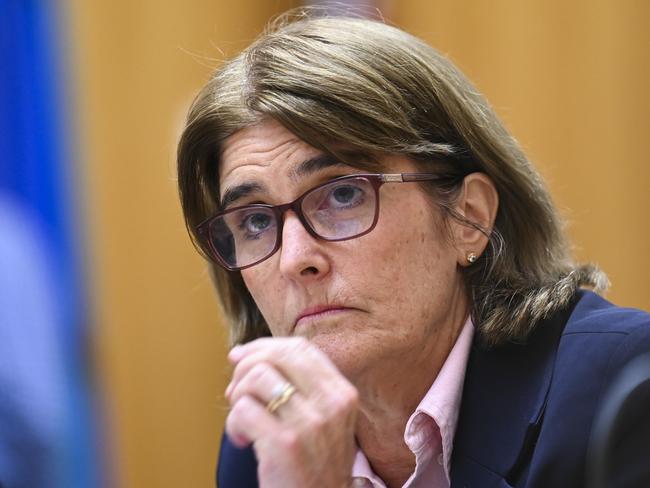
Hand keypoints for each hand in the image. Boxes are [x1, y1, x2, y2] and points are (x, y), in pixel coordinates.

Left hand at [225, 337, 358, 487]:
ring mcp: (310, 423)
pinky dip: (233, 424)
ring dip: (238, 396)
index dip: (265, 346)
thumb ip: (298, 385)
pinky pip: (243, 410)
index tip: (243, 357)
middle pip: (278, 355)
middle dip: (246, 366)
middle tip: (236, 390)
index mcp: (342, 393)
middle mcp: (331, 404)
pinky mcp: (285, 444)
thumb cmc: (313, 465)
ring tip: (241, 420)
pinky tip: (241, 440)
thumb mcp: (323, 419)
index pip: (300, 348)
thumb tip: (243, 354)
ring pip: (257, 378)